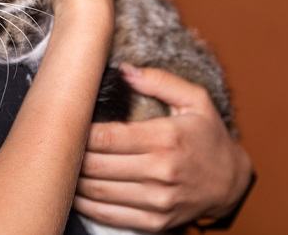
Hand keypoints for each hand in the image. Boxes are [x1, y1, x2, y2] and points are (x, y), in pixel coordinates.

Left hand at [74, 66, 252, 231]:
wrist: (232, 182)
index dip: (79, 131)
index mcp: (166, 138)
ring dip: (72, 180)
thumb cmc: (209, 136)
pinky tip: (74, 192)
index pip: (107, 137)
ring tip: (58, 165)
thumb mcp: (195, 99)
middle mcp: (161, 171)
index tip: (66, 121)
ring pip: (98, 191)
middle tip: (55, 143)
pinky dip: (86, 205)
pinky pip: (110, 215)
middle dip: (70, 155)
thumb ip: (159, 81)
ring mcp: (157, 200)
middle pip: (97, 165)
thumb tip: (124, 69)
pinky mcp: (155, 221)